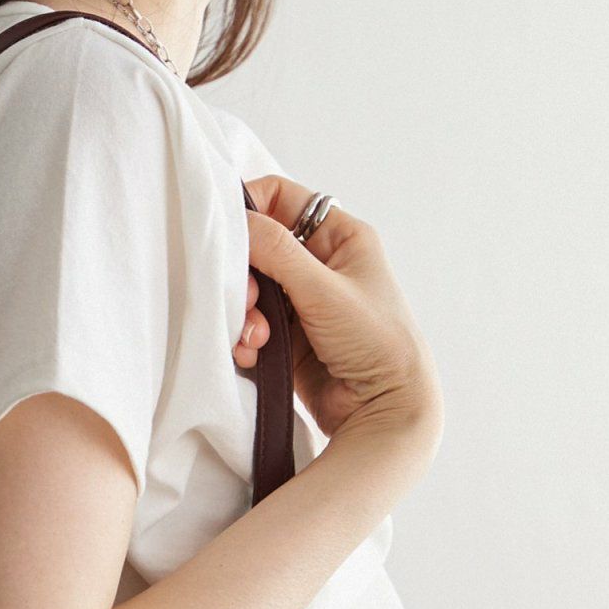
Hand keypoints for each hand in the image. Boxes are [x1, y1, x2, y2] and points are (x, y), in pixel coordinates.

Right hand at [236, 175, 440, 441]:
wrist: (384, 410)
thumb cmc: (375, 342)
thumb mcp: (325, 290)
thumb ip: (278, 252)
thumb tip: (237, 219)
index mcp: (338, 237)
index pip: (280, 198)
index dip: (248, 208)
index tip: (224, 233)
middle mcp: (317, 264)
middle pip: (256, 248)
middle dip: (243, 276)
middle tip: (247, 301)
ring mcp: (299, 302)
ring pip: (248, 290)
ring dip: (242, 314)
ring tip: (257, 339)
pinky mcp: (286, 338)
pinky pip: (248, 325)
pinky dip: (244, 340)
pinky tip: (255, 356)